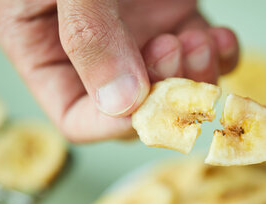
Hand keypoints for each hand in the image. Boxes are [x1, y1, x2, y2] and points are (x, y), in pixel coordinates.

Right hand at [0, 0, 237, 141]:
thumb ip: (87, 35)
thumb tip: (120, 103)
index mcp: (44, 47)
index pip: (77, 117)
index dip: (114, 122)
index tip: (148, 103)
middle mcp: (93, 52)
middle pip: (134, 109)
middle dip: (163, 93)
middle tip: (176, 50)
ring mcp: (136, 36)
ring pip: (173, 89)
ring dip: (195, 76)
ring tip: (198, 37)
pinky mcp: (172, 18)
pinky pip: (201, 58)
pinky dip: (218, 56)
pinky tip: (221, 36)